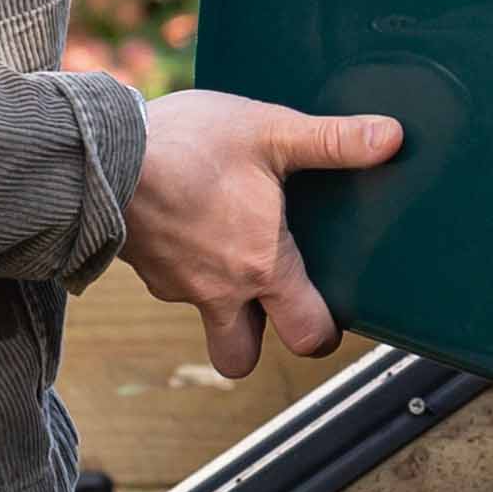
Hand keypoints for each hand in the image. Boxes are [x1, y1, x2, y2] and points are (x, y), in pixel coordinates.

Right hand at [123, 89, 401, 377]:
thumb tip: (391, 138)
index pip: (309, 336)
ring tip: (229, 250)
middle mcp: (221, 291)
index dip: (323, 331)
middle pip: (242, 360)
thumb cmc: (189, 144)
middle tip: (275, 298)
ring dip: (220, 301)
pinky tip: (190, 223)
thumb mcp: (270, 131)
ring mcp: (177, 285)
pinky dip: (186, 268)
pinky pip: (173, 286)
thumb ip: (332, 141)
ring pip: (206, 319)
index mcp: (263, 266)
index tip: (326, 304)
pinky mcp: (144, 270)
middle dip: (263, 341)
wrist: (101, 153)